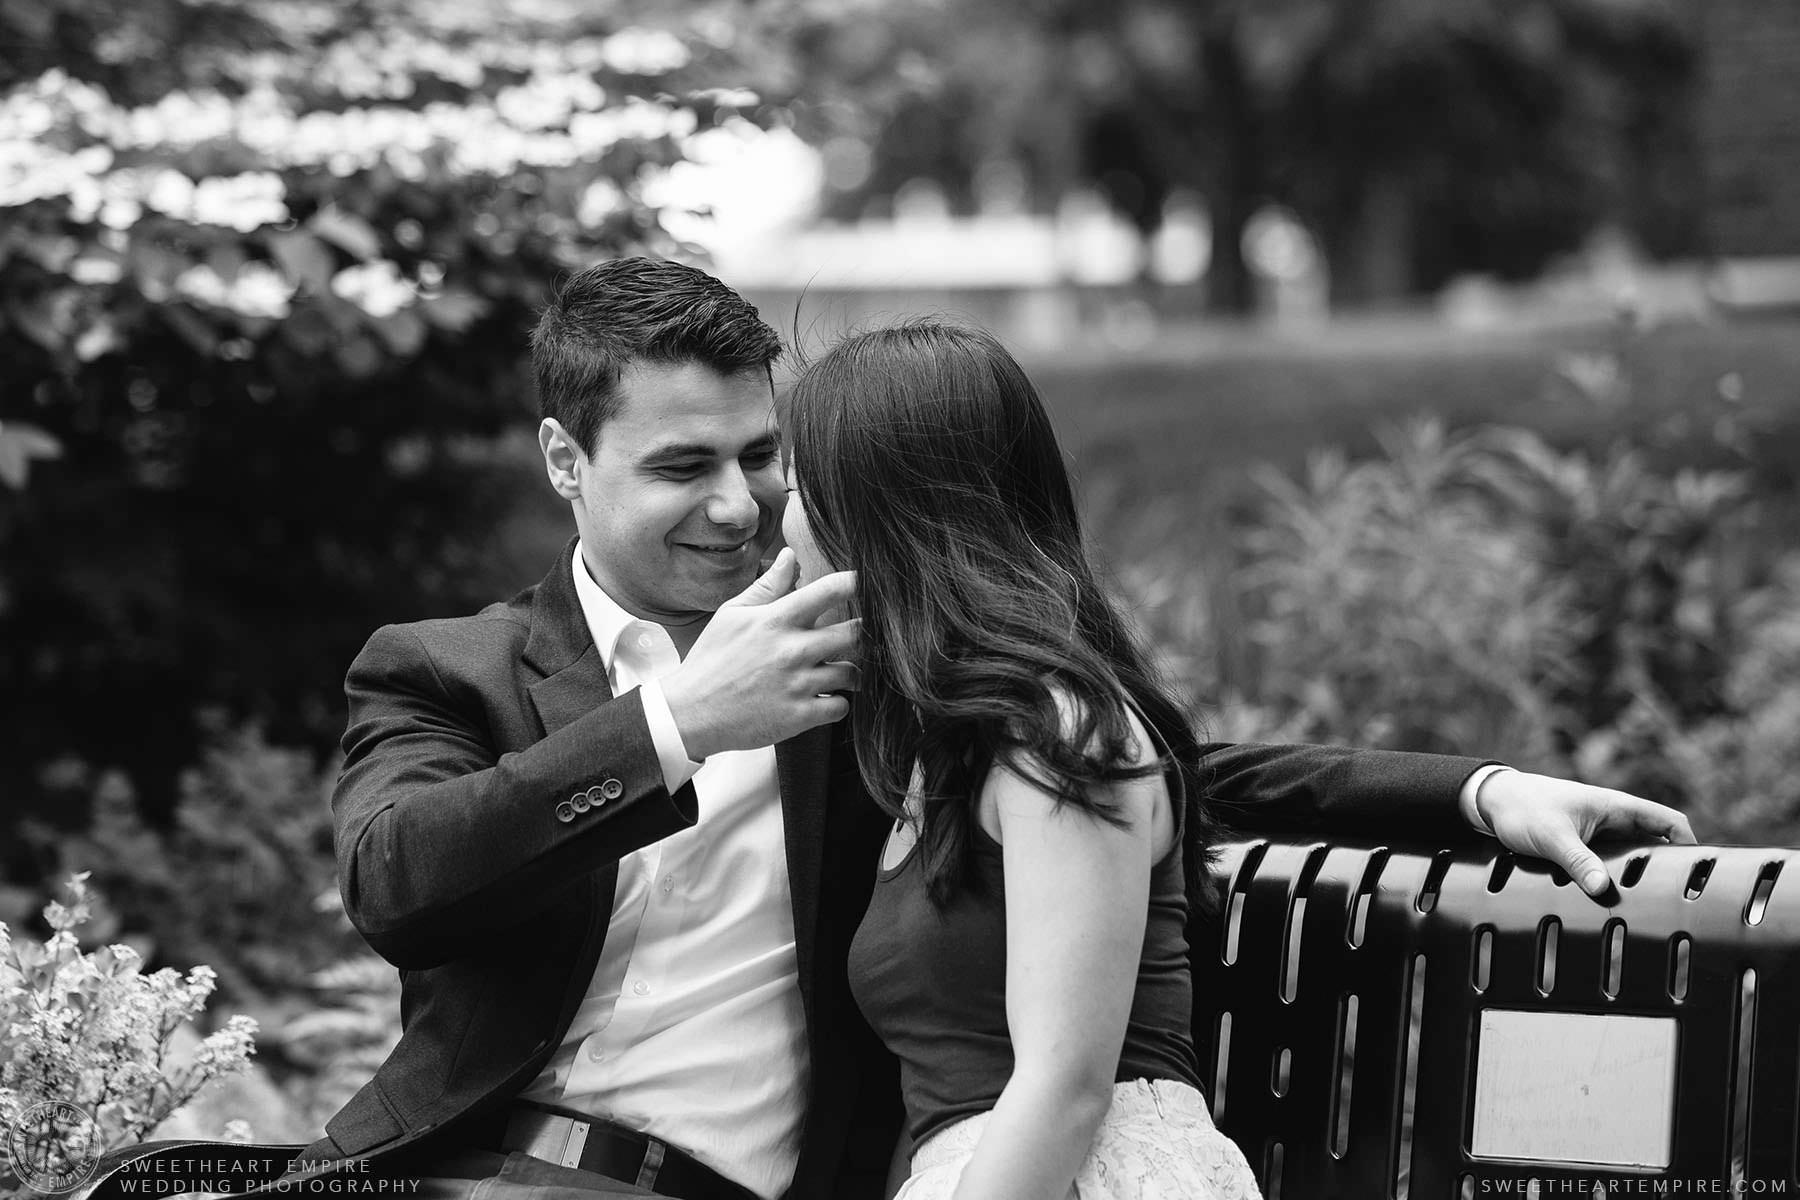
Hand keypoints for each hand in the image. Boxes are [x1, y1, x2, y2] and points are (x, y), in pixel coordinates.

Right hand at [662, 549, 859, 759]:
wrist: (690, 713)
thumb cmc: (711, 661)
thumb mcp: (732, 615)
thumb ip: (767, 586)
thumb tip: (790, 555)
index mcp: (776, 620)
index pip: (830, 591)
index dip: (855, 584)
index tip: (864, 585)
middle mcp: (792, 650)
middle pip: (854, 633)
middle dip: (861, 634)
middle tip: (856, 637)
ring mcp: (798, 685)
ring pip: (852, 673)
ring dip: (849, 672)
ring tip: (837, 671)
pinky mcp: (800, 716)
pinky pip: (841, 707)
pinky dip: (837, 704)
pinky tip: (824, 699)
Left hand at [1474, 769, 1696, 896]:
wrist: (1490, 802)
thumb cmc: (1522, 809)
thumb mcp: (1551, 837)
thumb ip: (1577, 861)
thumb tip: (1602, 888)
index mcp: (1616, 806)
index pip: (1669, 822)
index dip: (1690, 844)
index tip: (1700, 872)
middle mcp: (1612, 818)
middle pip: (1654, 843)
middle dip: (1665, 868)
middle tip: (1676, 899)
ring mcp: (1599, 833)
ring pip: (1631, 856)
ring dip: (1637, 875)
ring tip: (1649, 905)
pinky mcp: (1583, 845)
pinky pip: (1609, 863)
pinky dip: (1615, 878)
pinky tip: (1613, 899)